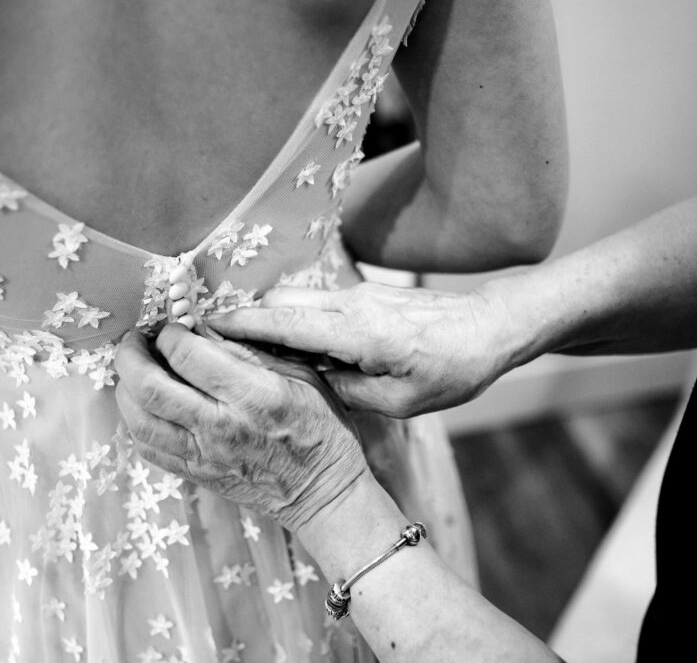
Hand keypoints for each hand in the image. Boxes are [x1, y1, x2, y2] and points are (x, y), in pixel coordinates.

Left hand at [114, 325, 368, 531]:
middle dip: (131, 355)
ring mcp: (203, 456)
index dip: (171, 333)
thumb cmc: (318, 427)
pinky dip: (135, 420)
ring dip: (125, 388)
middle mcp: (220, 427)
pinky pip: (147, 448)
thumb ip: (250, 350)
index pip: (186, 355)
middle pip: (149, 387)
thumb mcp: (301, 374)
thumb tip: (204, 328)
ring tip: (134, 370)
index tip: (175, 327)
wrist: (321, 492)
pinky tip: (145, 404)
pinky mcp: (195, 475)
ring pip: (138, 420)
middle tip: (135, 340)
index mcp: (252, 396)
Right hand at [206, 282, 518, 417]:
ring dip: (274, 321)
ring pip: (299, 302)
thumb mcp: (401, 401)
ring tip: (253, 351)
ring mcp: (359, 295)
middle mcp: (352, 305)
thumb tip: (310, 382)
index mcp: (359, 332)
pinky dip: (299, 322)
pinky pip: (320, 305)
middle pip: (282, 303)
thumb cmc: (453, 370)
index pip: (285, 323)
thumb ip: (348, 391)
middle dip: (247, 320)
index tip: (204, 328)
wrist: (492, 327)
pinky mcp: (368, 296)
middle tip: (217, 343)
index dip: (242, 326)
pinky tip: (300, 349)